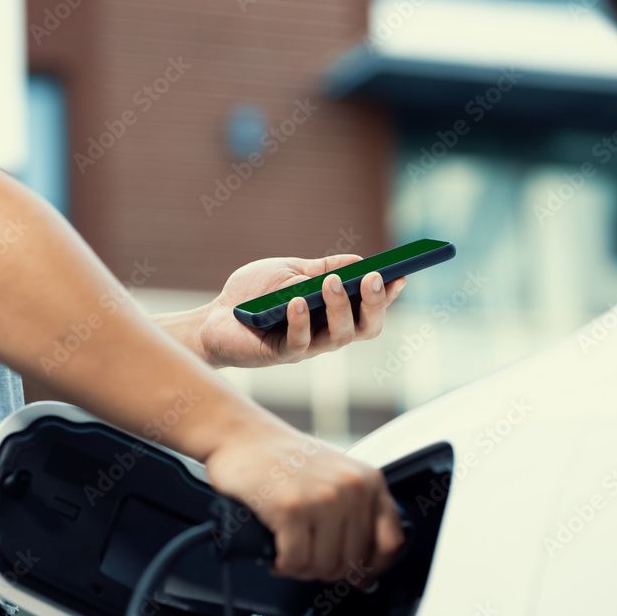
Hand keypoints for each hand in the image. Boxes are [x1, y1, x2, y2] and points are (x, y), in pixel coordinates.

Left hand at [198, 255, 405, 367]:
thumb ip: (320, 268)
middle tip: (375, 278)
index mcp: (333, 312)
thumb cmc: (253, 295)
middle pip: (366, 328)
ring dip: (340, 308)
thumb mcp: (289, 272)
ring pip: (339, 337)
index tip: (400, 275)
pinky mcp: (281, 355)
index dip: (388, 295)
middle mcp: (327, 333)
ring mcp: (307, 346)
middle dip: (375, 304)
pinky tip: (297, 302)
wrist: (215, 316)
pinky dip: (301, 322)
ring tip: (333, 283)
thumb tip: (358, 260)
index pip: (369, 307)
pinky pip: (300, 343)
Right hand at [205, 422, 404, 581]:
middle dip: (324, 568)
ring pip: (323, 566)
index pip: (391, 541)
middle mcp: (351, 488)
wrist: (240, 435)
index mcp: (368, 479)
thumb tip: (364, 575)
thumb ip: (354, 516)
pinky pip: (295, 561)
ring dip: (300, 568)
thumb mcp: (333, 475)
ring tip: (287, 550)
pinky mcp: (291, 509)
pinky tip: (275, 549)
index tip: (357, 574)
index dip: (372, 567)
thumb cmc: (281, 456)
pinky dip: (282, 564)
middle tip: (304, 555)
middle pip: (351, 561)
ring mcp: (322, 498)